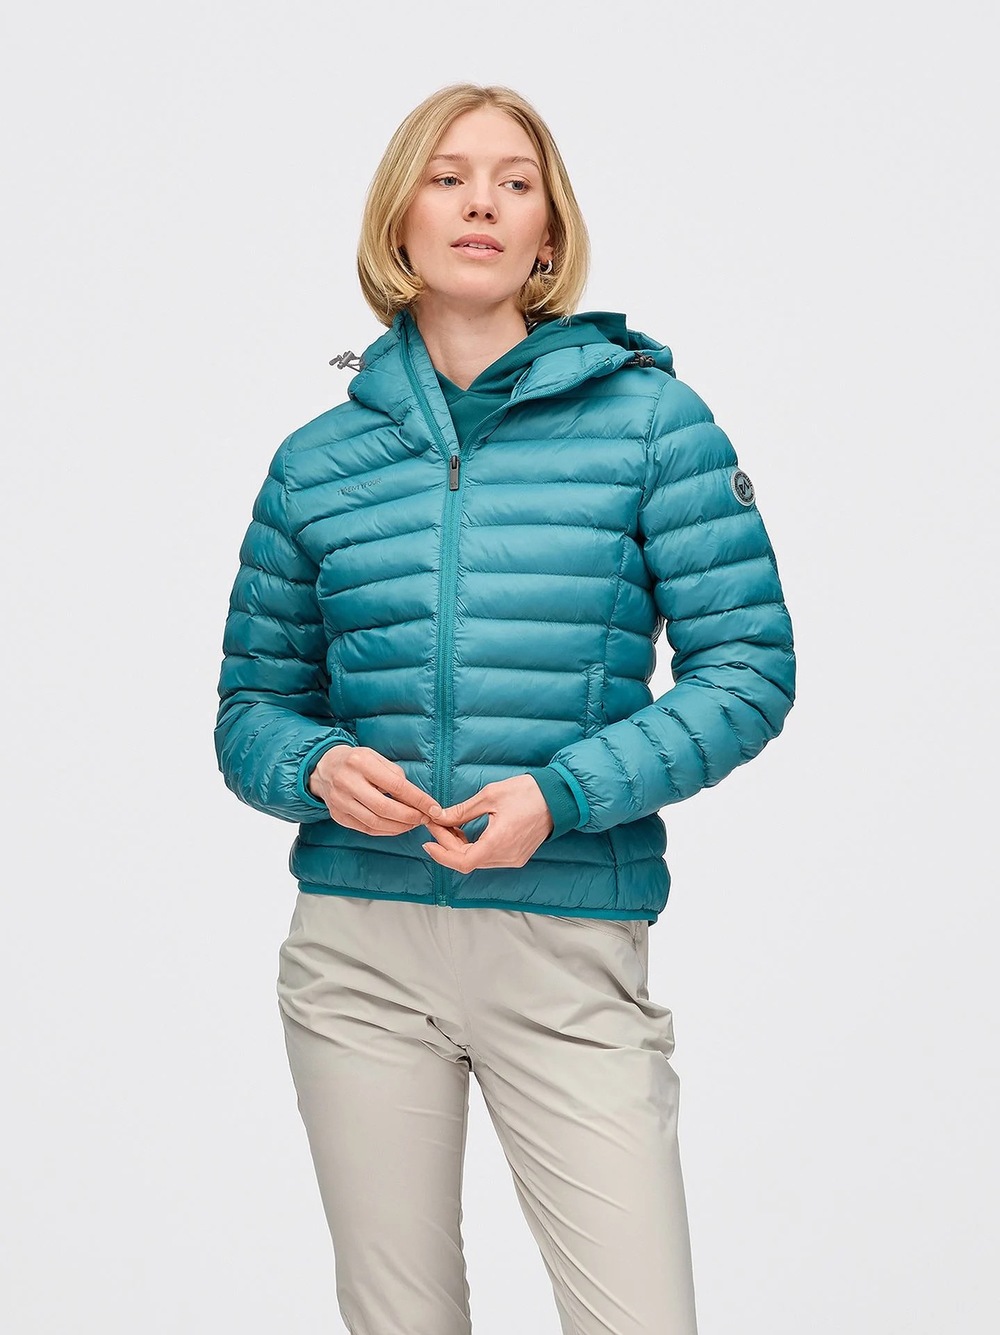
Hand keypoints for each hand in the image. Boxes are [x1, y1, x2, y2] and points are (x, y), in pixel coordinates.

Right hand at [308, 745, 468, 851]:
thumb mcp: (375, 757)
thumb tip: (416, 798)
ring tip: (414, 823)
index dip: (418, 800)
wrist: (323, 768)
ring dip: (400, 827)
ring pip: (376, 823)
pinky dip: (386, 831)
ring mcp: (340, 802)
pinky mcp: (338, 816)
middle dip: (411, 817)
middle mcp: (347, 783)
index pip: (396, 786)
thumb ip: (395, 775)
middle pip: (385, 808)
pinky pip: (367, 829)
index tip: (434, 809)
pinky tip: (398, 827)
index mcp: (360, 763)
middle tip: (425, 818)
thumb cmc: (356, 761)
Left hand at [423, 774, 553, 872]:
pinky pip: (489, 858)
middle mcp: (506, 856)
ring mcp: (514, 858)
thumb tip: (439, 817)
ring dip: (459, 847)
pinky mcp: (518, 856)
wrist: (558, 797)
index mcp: (498, 843)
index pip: (462, 862)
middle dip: (447, 845)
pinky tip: (465, 833)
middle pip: (468, 861)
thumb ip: (461, 811)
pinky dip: (474, 848)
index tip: (428, 841)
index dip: (441, 855)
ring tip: (448, 827)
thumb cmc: (527, 792)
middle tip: (436, 825)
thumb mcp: (489, 796)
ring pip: (478, 861)